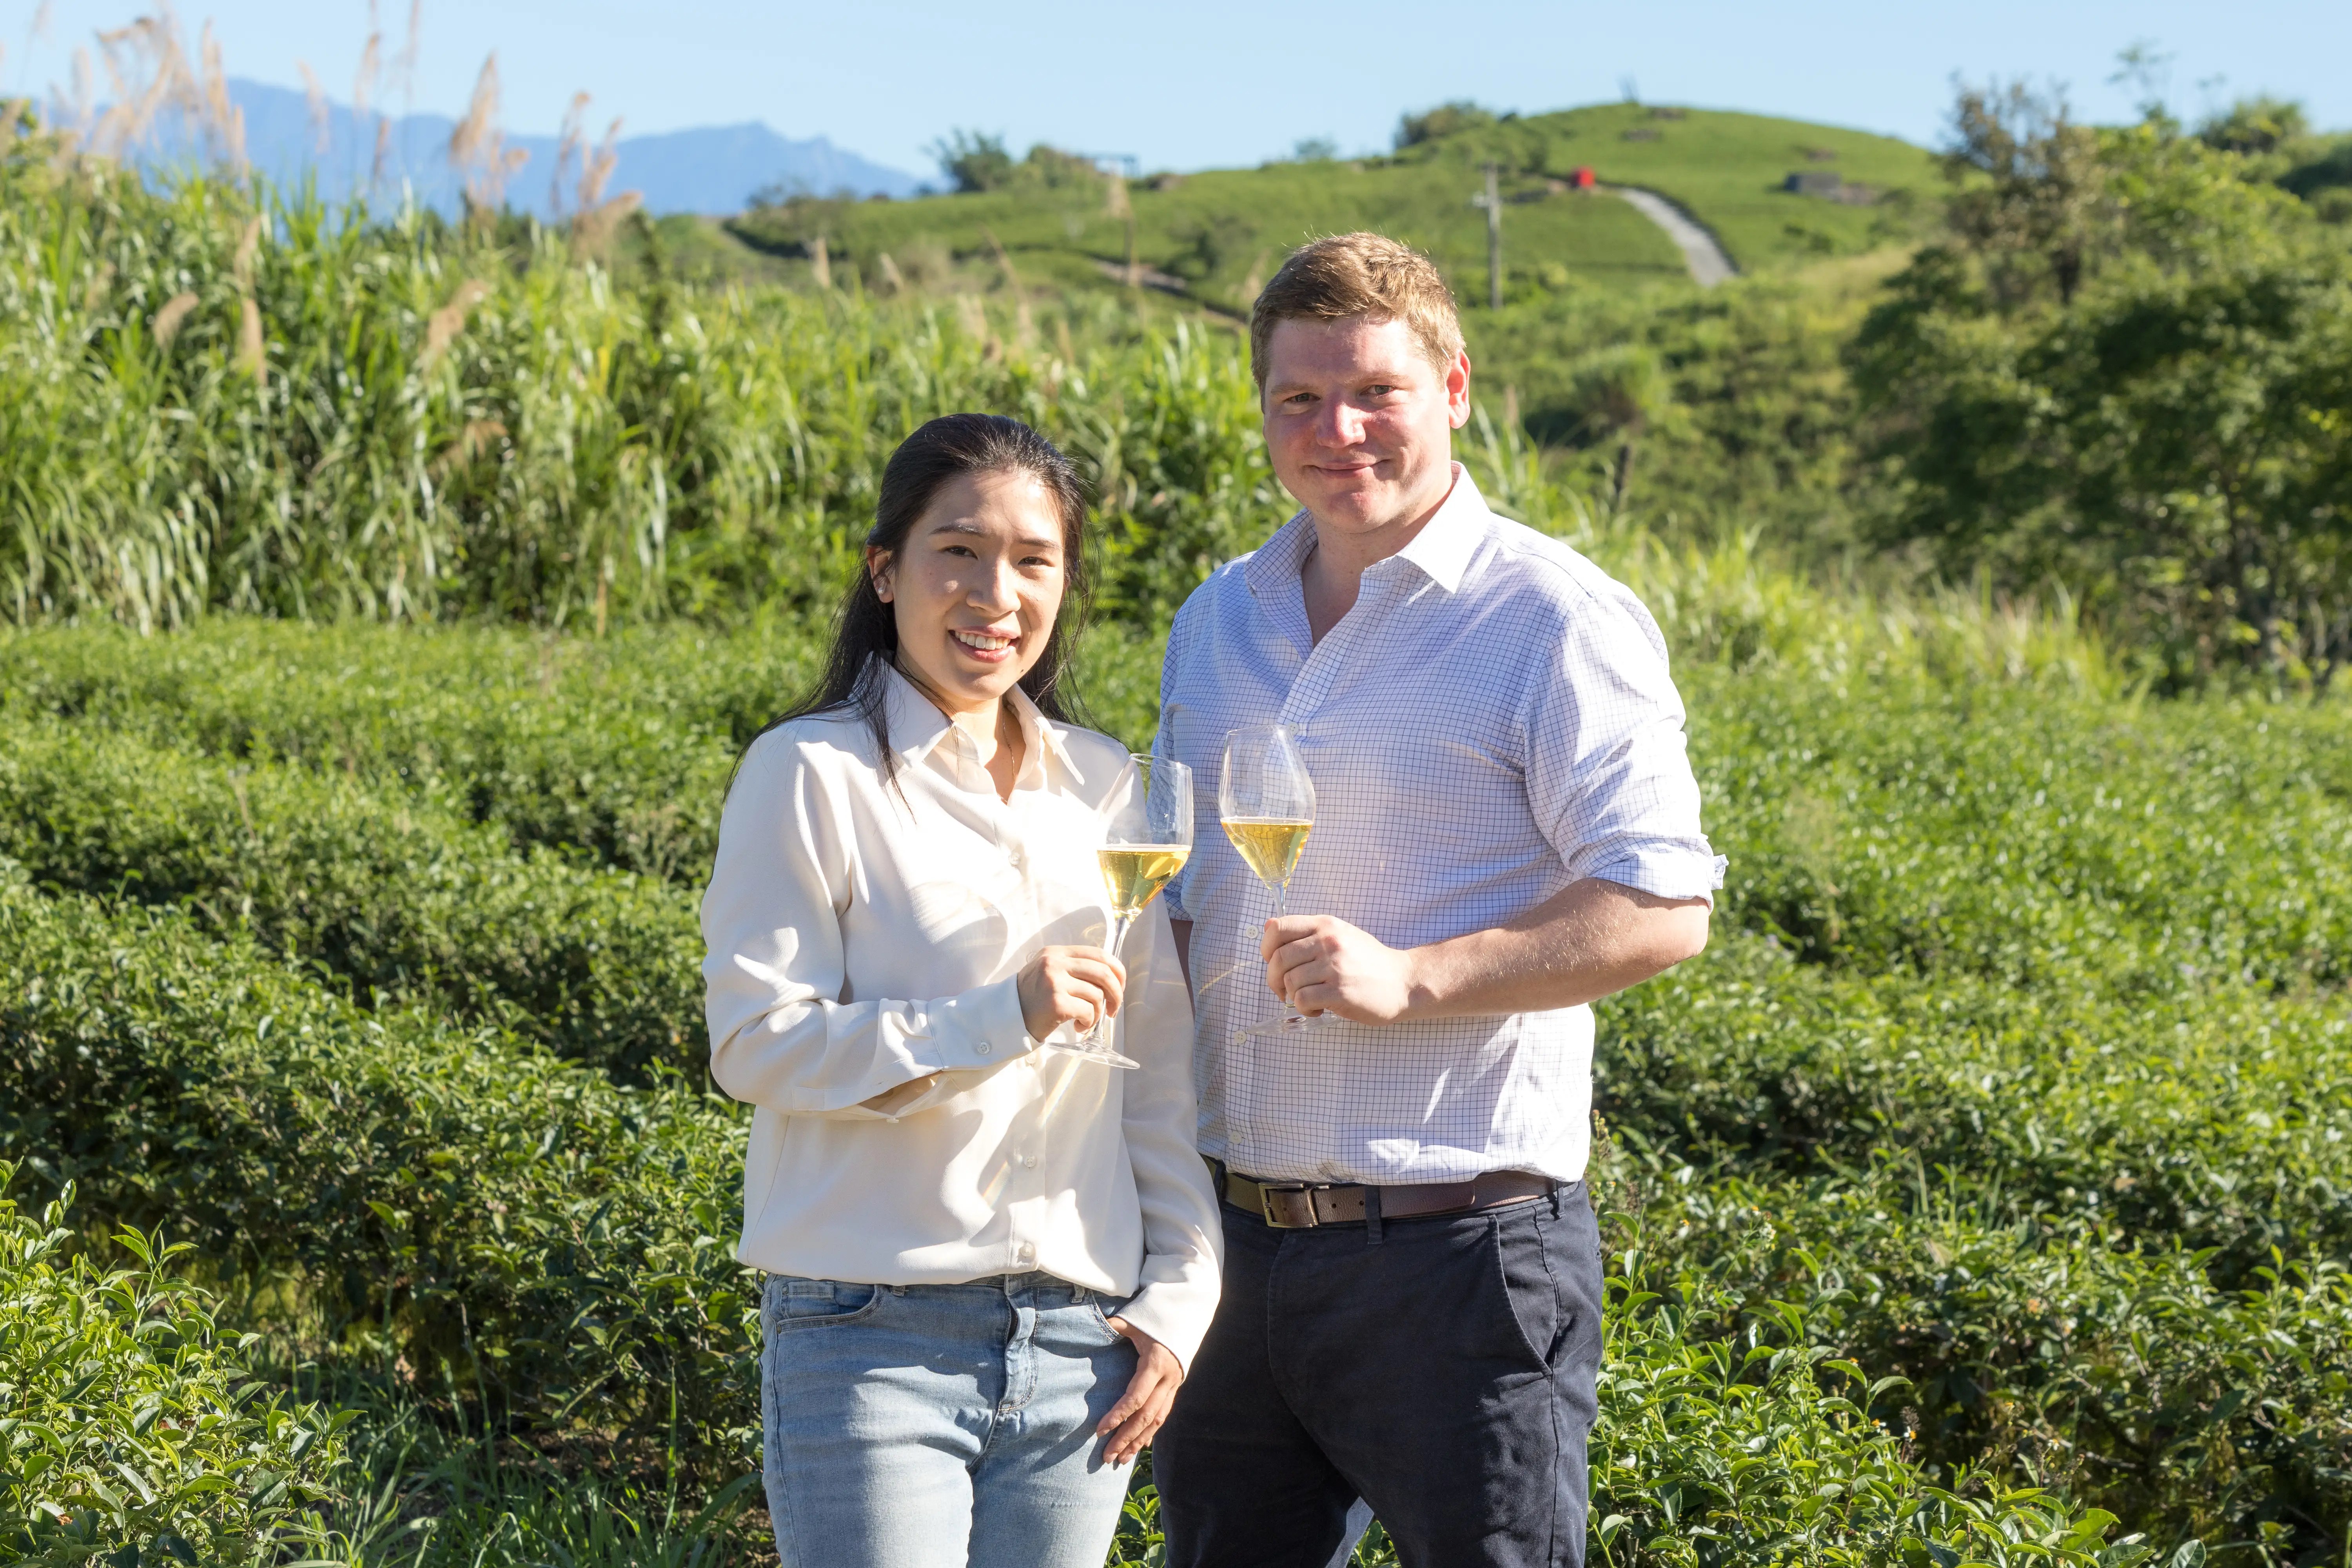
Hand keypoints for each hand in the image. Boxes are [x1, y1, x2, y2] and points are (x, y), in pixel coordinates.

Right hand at [1017, 945, 1125, 1040]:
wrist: (1007, 1016)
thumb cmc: (1033, 998)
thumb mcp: (1050, 972)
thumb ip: (1075, 968)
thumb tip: (1111, 977)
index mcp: (1057, 952)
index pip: (1099, 954)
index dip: (1117, 971)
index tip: (1120, 986)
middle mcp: (1055, 963)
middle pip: (1103, 973)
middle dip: (1116, 994)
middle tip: (1113, 1009)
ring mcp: (1054, 982)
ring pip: (1096, 995)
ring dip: (1098, 1012)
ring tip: (1086, 1020)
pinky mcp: (1056, 1003)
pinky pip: (1088, 1011)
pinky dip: (1089, 1022)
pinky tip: (1079, 1026)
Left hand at [1097, 1317, 1183, 1464]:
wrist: (1185, 1317)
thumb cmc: (1154, 1319)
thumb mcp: (1134, 1320)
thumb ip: (1114, 1325)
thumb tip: (1091, 1325)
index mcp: (1156, 1364)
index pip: (1135, 1397)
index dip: (1117, 1415)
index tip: (1100, 1431)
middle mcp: (1167, 1380)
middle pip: (1146, 1416)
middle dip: (1126, 1438)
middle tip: (1107, 1457)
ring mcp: (1173, 1386)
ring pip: (1157, 1421)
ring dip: (1138, 1441)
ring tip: (1120, 1460)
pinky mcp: (1174, 1389)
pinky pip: (1163, 1416)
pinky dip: (1150, 1433)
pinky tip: (1139, 1446)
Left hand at [1262, 915, 1416, 1023]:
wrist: (1404, 982)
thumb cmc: (1369, 962)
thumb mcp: (1340, 935)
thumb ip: (1307, 932)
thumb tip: (1267, 927)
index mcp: (1325, 925)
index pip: (1278, 928)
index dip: (1266, 948)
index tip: (1273, 962)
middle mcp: (1328, 942)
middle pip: (1278, 959)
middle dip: (1274, 979)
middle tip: (1284, 990)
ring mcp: (1335, 966)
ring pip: (1289, 981)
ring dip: (1291, 996)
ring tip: (1310, 999)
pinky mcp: (1340, 992)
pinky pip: (1301, 999)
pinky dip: (1303, 1008)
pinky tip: (1317, 1008)